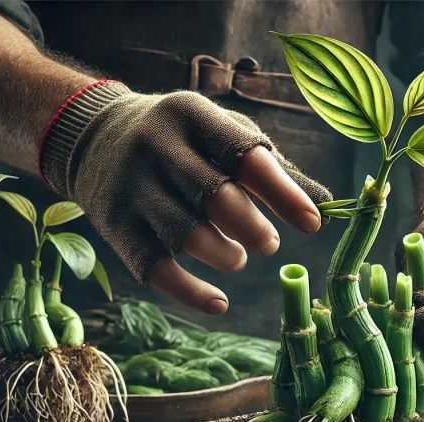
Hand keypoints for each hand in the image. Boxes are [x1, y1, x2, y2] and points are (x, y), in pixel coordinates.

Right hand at [40, 84, 331, 313]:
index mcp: (193, 116)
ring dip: (225, 256)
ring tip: (237, 258)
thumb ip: (272, 169)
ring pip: (186, 234)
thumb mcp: (221, 135)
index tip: (314, 224)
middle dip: (252, 227)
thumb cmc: (184, 142)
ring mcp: (132, 188)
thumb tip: (329, 205)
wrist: (94, 138)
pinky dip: (191, 293)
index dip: (284, 193)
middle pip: (215, 196)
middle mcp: (157, 147)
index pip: (246, 155)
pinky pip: (156, 269)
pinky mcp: (116, 227)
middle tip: (270, 244)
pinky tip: (219, 302)